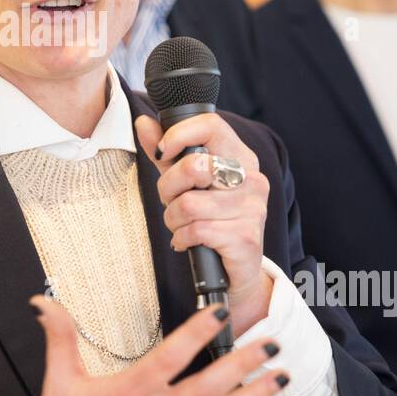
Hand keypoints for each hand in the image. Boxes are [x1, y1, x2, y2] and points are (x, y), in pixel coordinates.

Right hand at [32, 296, 286, 395]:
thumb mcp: (60, 381)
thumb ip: (60, 337)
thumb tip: (45, 303)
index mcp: (132, 390)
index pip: (173, 354)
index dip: (199, 330)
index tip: (221, 312)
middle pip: (210, 384)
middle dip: (245, 361)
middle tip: (271, 343)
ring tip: (279, 377)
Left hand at [135, 112, 272, 336]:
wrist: (236, 273)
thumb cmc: (211, 221)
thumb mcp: (185, 184)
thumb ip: (166, 154)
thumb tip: (143, 122)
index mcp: (240, 158)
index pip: (210, 125)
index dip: (178, 135)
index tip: (163, 153)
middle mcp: (252, 179)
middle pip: (194, 165)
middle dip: (168, 188)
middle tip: (171, 201)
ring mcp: (252, 208)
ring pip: (188, 204)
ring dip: (173, 219)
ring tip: (182, 226)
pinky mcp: (245, 237)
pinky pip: (196, 230)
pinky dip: (182, 238)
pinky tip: (188, 242)